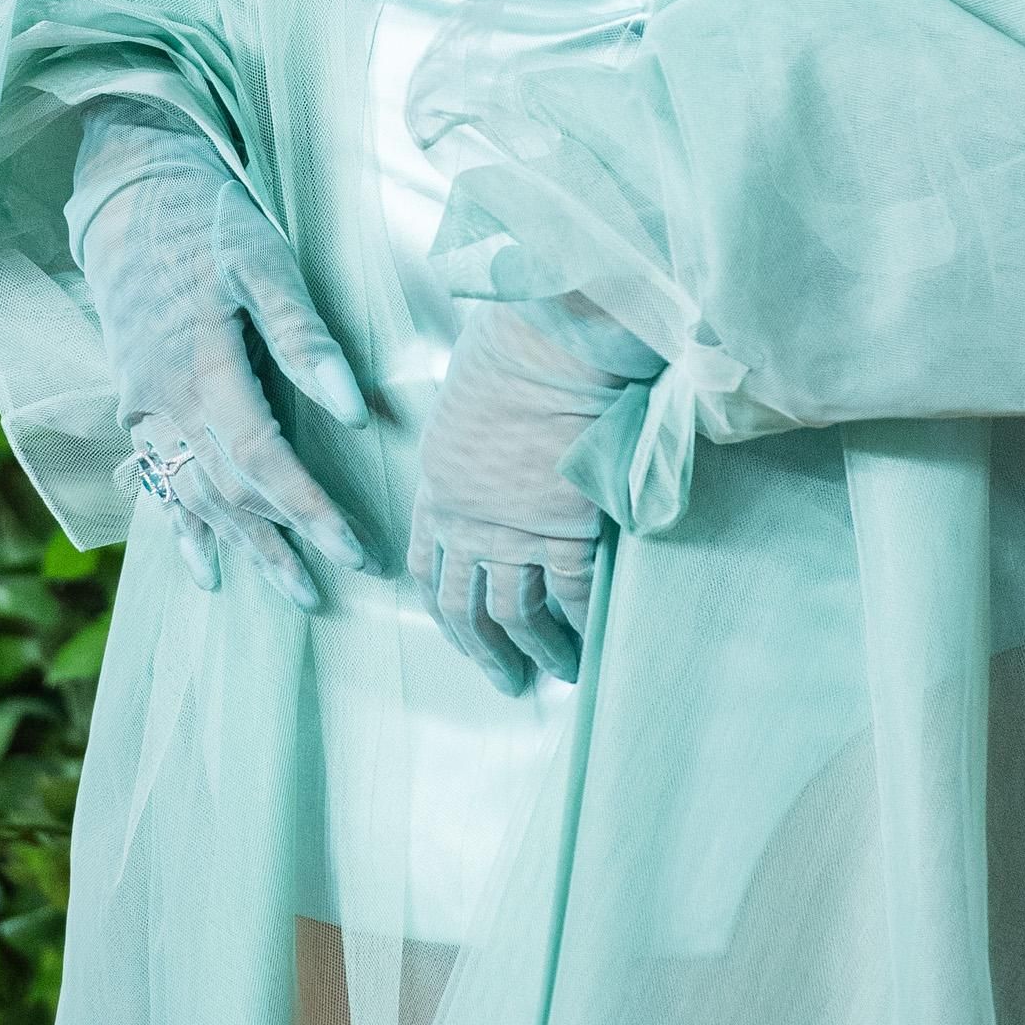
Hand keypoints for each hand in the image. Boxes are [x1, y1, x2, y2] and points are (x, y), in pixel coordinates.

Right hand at [72, 112, 369, 611]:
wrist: (129, 194)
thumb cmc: (208, 222)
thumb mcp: (264, 262)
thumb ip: (304, 338)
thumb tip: (355, 409)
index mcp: (201, 365)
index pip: (262, 460)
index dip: (308, 509)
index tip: (354, 549)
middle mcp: (163, 399)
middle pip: (225, 491)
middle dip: (278, 543)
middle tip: (326, 593)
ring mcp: (142, 406)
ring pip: (190, 494)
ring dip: (238, 546)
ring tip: (284, 590)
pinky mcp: (133, 402)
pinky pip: (156, 480)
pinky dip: (179, 528)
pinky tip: (204, 569)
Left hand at [407, 295, 656, 695]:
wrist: (550, 343)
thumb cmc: (511, 348)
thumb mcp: (465, 402)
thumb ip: (474, 445)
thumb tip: (494, 453)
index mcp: (437, 488)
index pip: (426, 567)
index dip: (442, 609)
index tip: (459, 635)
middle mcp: (467, 522)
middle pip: (465, 607)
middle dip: (484, 651)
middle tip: (505, 681)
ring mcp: (516, 533)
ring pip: (520, 613)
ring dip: (540, 650)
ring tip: (560, 673)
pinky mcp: (567, 531)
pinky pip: (575, 595)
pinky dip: (586, 624)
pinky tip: (598, 641)